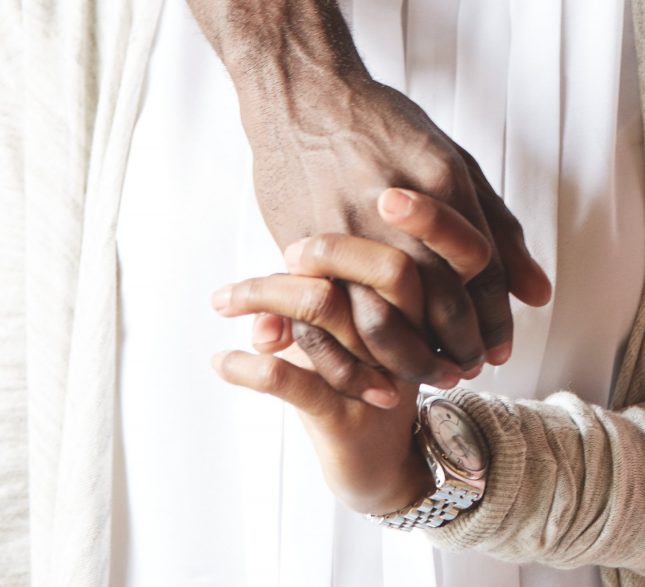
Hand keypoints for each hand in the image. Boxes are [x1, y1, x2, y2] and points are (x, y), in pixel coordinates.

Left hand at [215, 198, 499, 516]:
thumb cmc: (362, 376)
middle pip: (384, 270)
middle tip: (287, 251)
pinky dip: (246, 366)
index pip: (424, 242)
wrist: (376, 465)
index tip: (359, 178)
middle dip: (329, 248)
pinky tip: (220, 360)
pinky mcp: (341, 418)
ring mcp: (378, 377)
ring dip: (264, 297)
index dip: (405, 213)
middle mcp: (411, 337)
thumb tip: (292, 247)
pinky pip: (290, 381)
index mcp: (424, 303)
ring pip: (324, 315)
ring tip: (224, 299)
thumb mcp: (356, 323)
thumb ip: (333, 281)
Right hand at [240, 73, 551, 398]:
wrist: (303, 93)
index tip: (498, 350)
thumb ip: (499, 227)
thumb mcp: (453, 159)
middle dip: (459, 347)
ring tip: (426, 374)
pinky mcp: (300, 242)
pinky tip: (376, 366)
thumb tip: (539, 294)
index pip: (484, 272)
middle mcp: (398, 209)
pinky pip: (333, 319)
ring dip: (411, 361)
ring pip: (387, 322)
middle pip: (441, 303)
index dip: (495, 321)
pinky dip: (357, 355)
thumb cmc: (384, 126)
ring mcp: (346, 228)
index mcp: (444, 182)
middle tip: (466, 369)